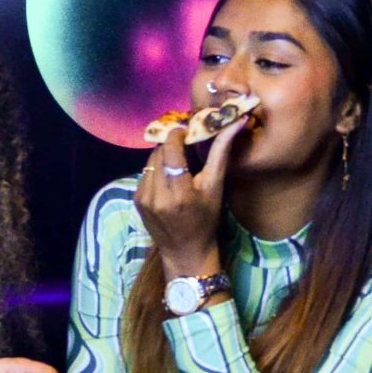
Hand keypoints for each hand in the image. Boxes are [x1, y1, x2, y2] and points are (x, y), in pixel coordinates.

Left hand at [135, 118, 239, 281]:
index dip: (177, 134)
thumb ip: (221, 151)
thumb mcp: (215, 186)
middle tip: (186, 144)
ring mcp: (143, 198)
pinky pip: (145, 174)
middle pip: (158, 152)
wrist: (186, 251)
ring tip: (178, 163)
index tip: (188, 132)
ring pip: (150, 161)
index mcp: (179, 191)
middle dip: (171, 144)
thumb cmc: (206, 219)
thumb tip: (235, 121)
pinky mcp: (136, 201)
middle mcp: (157, 194)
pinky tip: (168, 179)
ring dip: (163, 157)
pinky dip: (156, 170)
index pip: (169, 147)